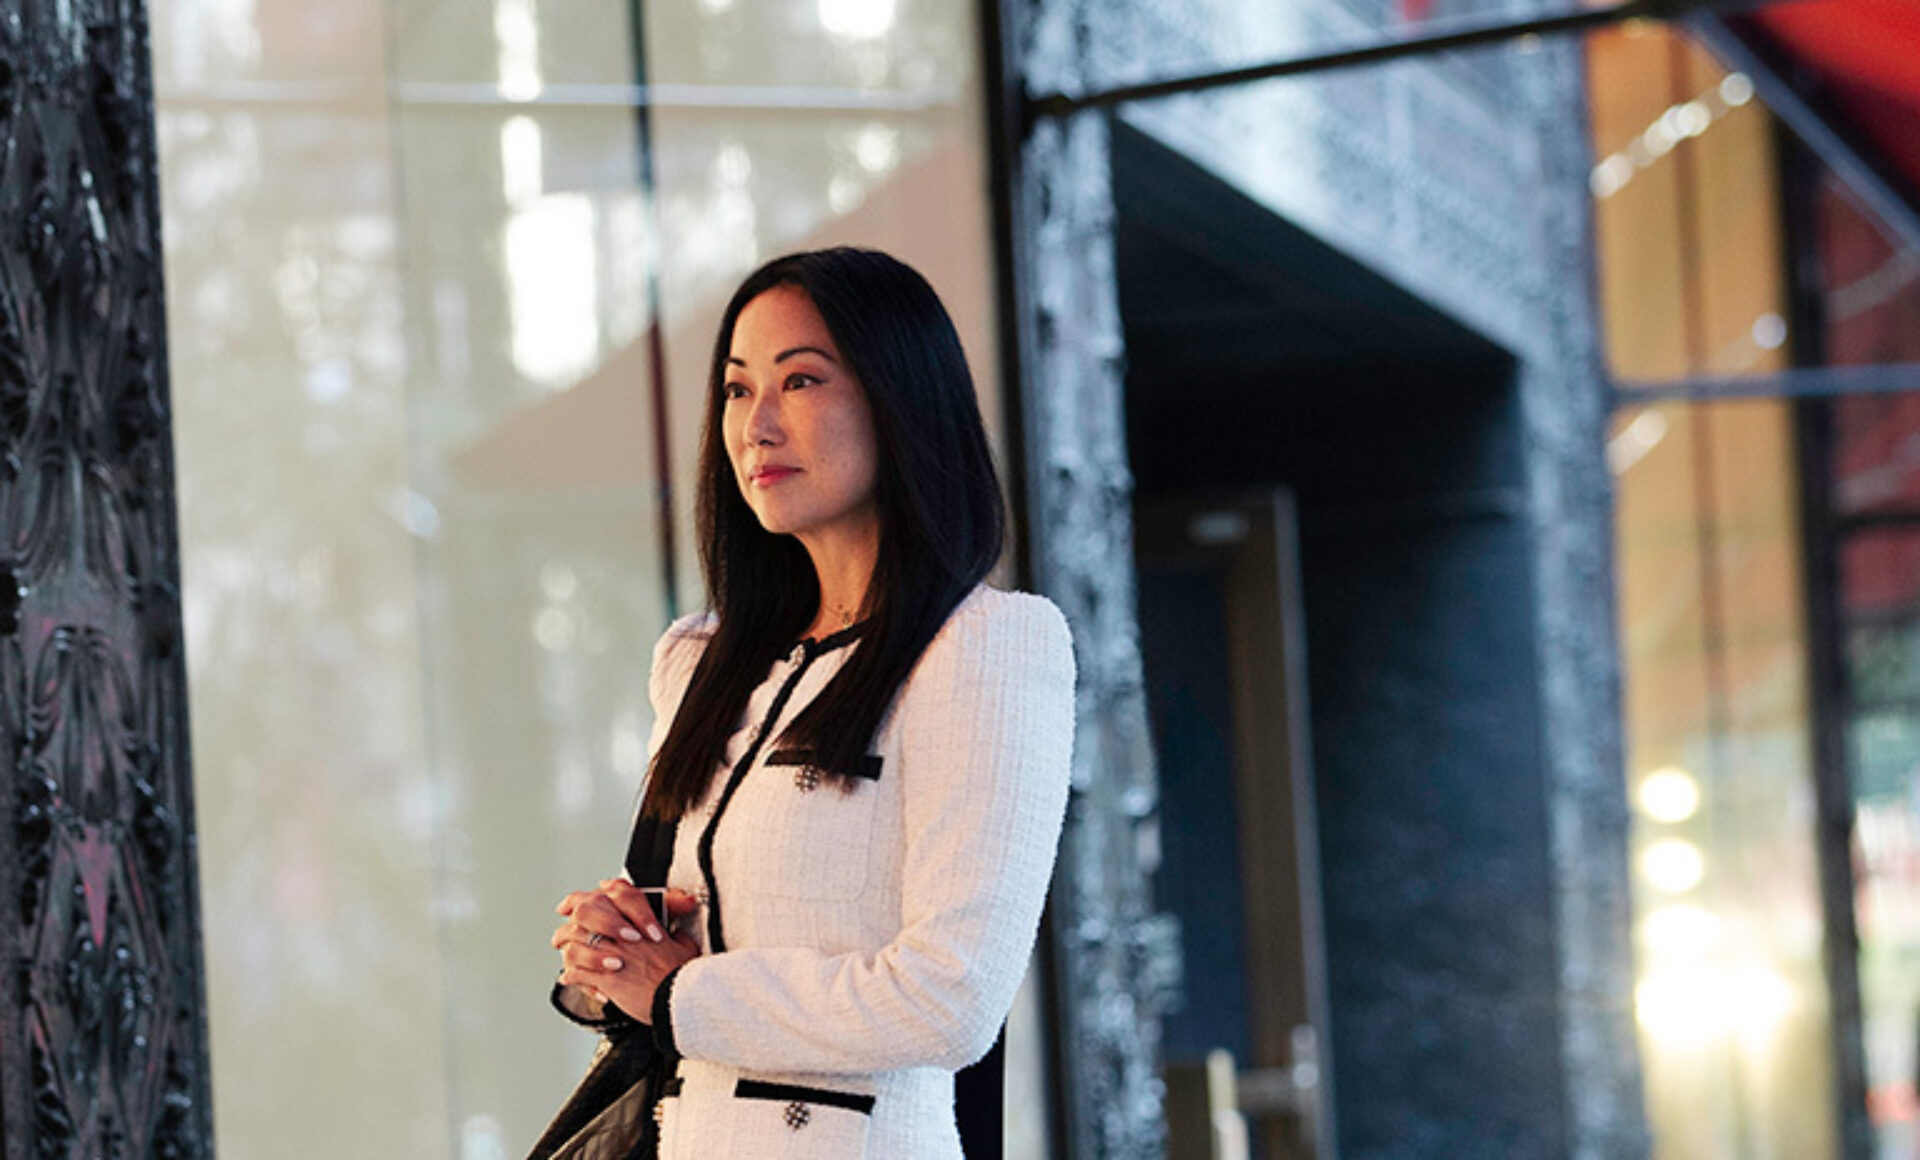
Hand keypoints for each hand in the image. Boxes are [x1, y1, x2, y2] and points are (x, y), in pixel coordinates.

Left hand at [552, 881, 701, 1017]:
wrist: (679, 995)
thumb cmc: (682, 973)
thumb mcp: (685, 947)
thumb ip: (676, 937)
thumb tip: (676, 935)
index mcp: (640, 922)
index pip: (615, 894)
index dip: (599, 893)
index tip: (582, 901)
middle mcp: (622, 934)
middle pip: (585, 914)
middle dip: (570, 920)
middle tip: (563, 926)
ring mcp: (612, 954)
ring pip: (574, 943)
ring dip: (565, 948)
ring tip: (562, 952)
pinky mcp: (605, 978)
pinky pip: (577, 973)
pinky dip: (570, 975)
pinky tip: (568, 978)